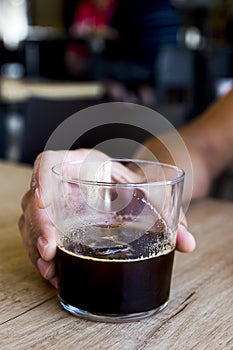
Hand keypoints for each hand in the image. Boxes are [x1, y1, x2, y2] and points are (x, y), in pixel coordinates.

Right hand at [18, 149, 195, 288]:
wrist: (126, 192)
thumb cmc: (132, 187)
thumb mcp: (146, 193)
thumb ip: (168, 214)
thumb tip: (188, 242)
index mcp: (81, 164)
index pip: (49, 161)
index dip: (41, 179)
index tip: (44, 202)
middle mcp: (63, 184)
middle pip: (36, 198)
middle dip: (39, 224)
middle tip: (50, 248)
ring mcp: (55, 204)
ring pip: (31, 220)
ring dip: (36, 244)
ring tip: (50, 268)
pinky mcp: (55, 223)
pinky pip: (37, 236)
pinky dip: (41, 255)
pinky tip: (52, 271)